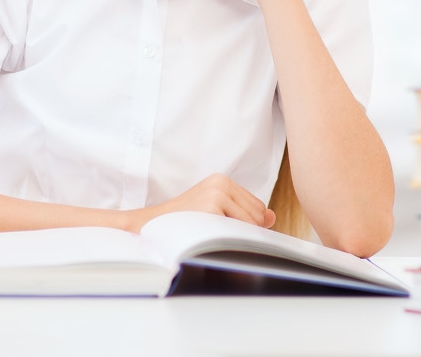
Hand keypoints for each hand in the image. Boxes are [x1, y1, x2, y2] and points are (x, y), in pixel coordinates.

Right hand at [126, 174, 276, 231]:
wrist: (150, 226)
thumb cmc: (182, 222)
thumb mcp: (213, 209)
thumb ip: (243, 211)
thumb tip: (271, 217)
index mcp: (221, 181)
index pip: (258, 207)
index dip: (247, 225)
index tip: (223, 228)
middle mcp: (221, 184)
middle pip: (258, 216)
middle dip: (243, 230)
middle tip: (214, 232)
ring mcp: (216, 196)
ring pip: (251, 226)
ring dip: (235, 236)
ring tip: (209, 233)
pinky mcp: (212, 209)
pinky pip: (238, 232)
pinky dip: (229, 241)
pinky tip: (208, 237)